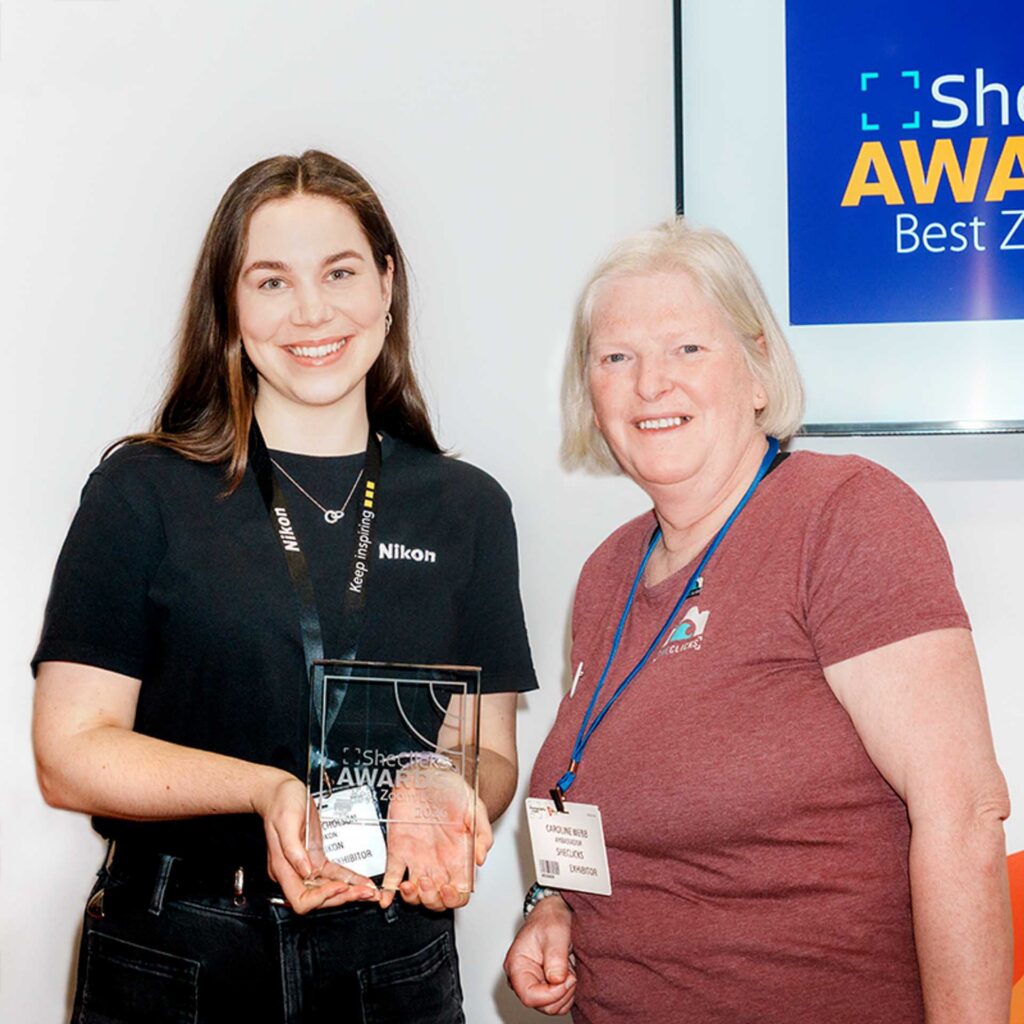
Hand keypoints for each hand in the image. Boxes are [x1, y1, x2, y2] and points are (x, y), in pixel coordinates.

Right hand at [254, 770, 378, 914]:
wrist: (280, 792)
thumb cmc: (280, 802)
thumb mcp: (285, 821)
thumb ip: (292, 849)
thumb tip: (305, 871)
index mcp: (282, 867)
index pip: (300, 899)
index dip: (321, 898)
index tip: (340, 887)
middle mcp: (294, 871)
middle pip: (318, 898)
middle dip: (343, 897)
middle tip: (365, 893)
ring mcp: (305, 866)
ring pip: (329, 888)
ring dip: (349, 891)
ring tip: (369, 891)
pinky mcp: (315, 858)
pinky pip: (333, 874)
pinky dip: (347, 879)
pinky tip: (360, 881)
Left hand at [379, 764, 493, 911]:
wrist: (428, 771)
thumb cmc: (452, 788)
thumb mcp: (474, 806)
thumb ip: (482, 832)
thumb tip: (480, 858)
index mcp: (458, 856)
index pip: (460, 892)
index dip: (455, 898)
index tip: (449, 889)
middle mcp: (438, 862)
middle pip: (436, 899)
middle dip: (432, 900)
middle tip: (427, 883)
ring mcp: (417, 858)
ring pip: (415, 894)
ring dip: (413, 898)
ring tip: (410, 885)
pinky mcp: (398, 850)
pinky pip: (391, 877)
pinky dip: (386, 892)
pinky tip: (385, 897)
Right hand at [504, 894, 575, 1014]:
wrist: (554, 913)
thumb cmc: (549, 918)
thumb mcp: (555, 932)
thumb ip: (556, 957)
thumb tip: (556, 980)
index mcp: (516, 965)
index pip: (529, 996)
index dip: (550, 994)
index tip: (566, 979)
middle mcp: (522, 978)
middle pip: (541, 1005)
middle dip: (561, 992)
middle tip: (570, 972)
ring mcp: (533, 983)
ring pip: (551, 1007)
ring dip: (566, 993)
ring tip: (569, 970)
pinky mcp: (544, 987)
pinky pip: (558, 1003)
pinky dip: (567, 993)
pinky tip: (568, 974)